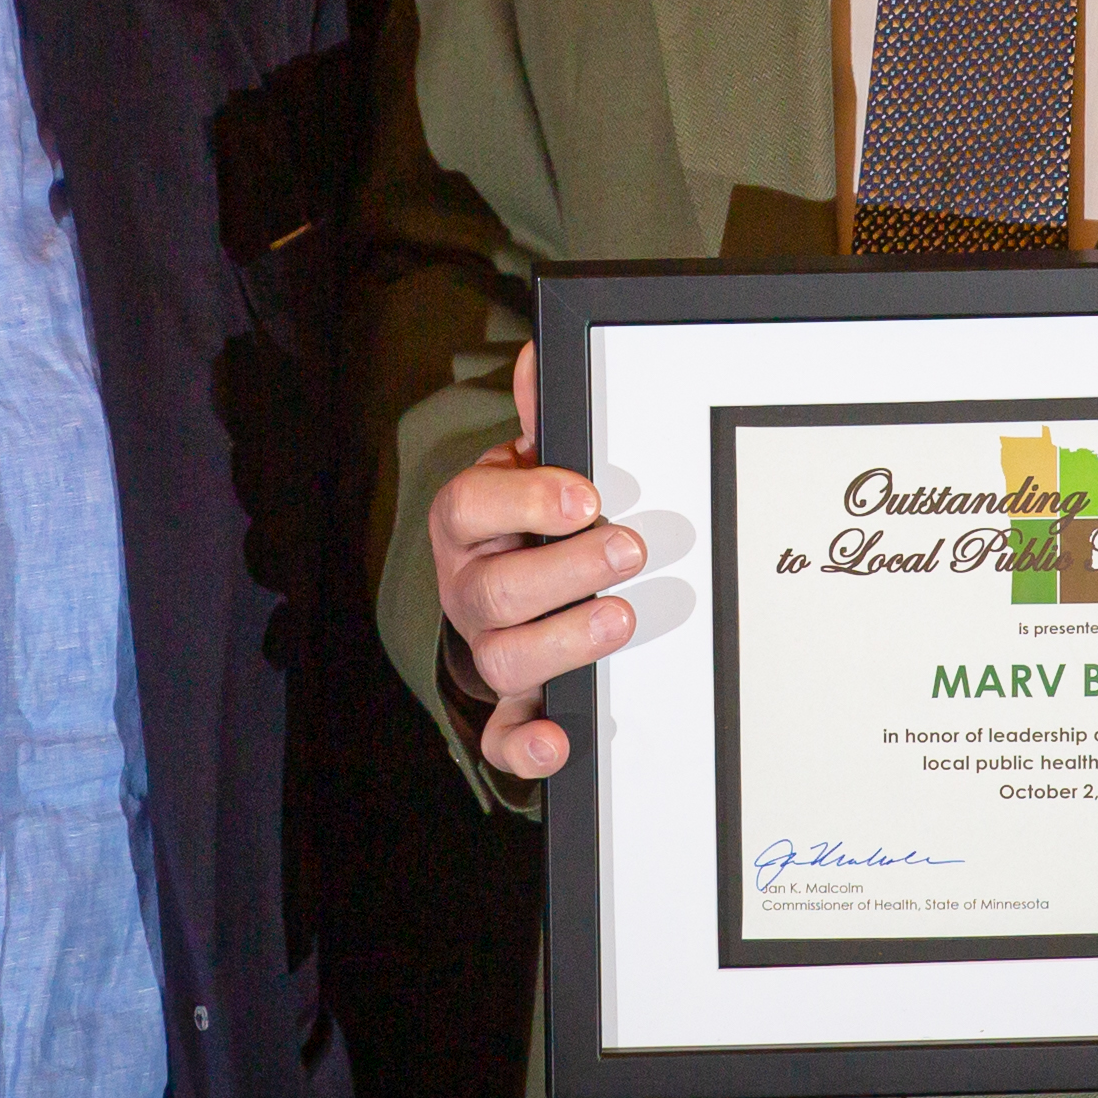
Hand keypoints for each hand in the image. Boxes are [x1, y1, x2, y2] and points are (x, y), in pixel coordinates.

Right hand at [426, 347, 636, 783]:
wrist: (503, 592)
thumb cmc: (523, 526)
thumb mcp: (527, 470)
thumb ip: (541, 421)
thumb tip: (538, 351)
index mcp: (467, 524)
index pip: (470, 507)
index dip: (526, 502)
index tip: (586, 498)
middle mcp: (467, 590)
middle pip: (495, 591)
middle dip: (566, 572)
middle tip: (630, 551)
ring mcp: (486, 648)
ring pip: (503, 659)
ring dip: (565, 643)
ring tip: (622, 618)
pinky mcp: (510, 704)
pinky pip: (504, 735)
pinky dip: (528, 747)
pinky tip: (562, 742)